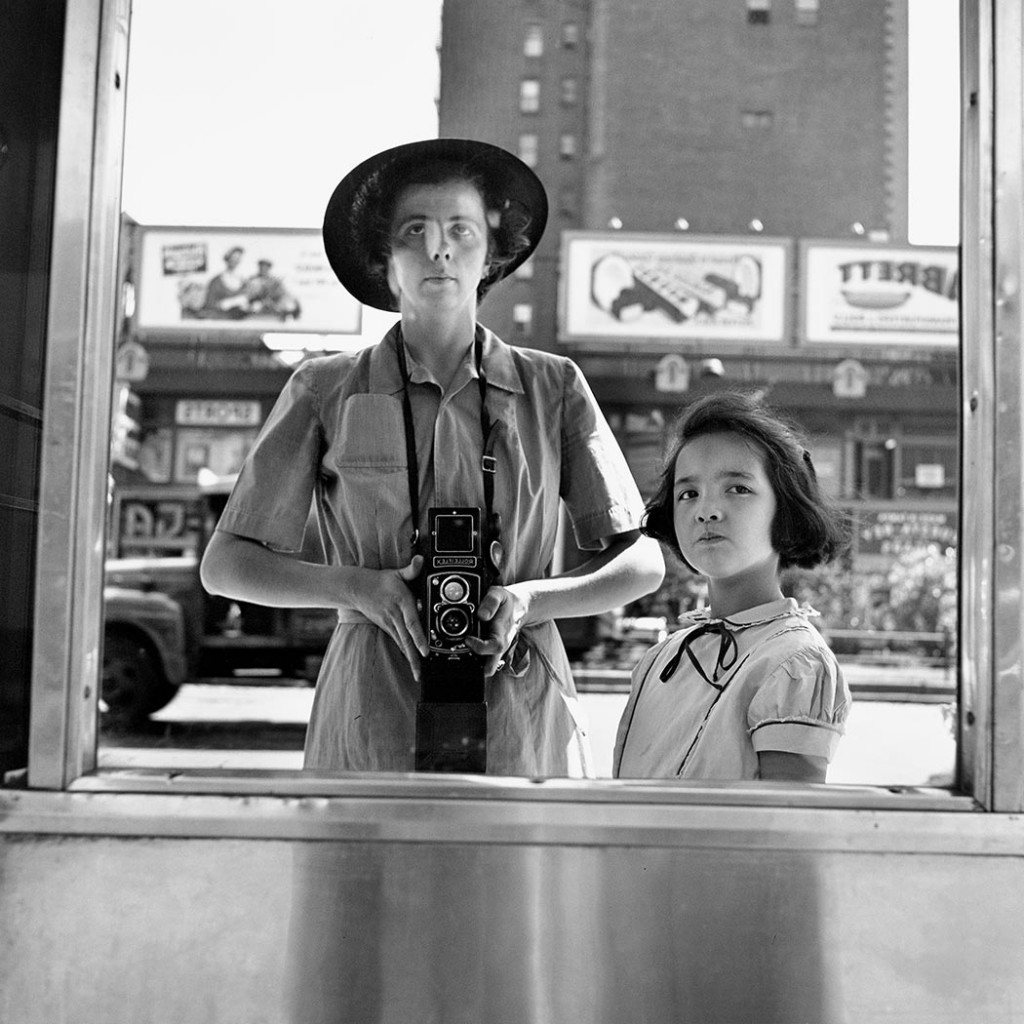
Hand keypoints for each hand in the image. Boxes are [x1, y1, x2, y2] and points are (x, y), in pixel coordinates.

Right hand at [347, 555, 426, 679]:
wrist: (357, 588)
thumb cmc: (380, 581)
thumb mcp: (396, 573)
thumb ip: (411, 569)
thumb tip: (421, 560)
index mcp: (401, 603)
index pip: (411, 622)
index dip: (419, 637)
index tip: (425, 650)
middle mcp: (396, 616)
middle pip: (407, 639)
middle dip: (414, 657)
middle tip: (421, 672)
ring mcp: (390, 624)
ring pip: (402, 644)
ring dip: (410, 659)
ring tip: (418, 674)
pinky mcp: (387, 627)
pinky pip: (398, 642)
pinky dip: (405, 653)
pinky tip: (411, 664)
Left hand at [466, 583, 529, 676]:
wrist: (519, 607)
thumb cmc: (507, 601)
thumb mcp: (499, 593)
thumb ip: (491, 602)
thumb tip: (482, 615)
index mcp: (502, 631)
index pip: (494, 646)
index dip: (480, 646)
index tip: (467, 639)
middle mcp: (501, 643)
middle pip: (491, 664)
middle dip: (477, 666)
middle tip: (464, 659)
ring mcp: (498, 648)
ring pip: (489, 665)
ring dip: (476, 665)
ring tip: (463, 659)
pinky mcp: (494, 648)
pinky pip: (486, 660)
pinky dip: (477, 660)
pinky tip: (467, 655)